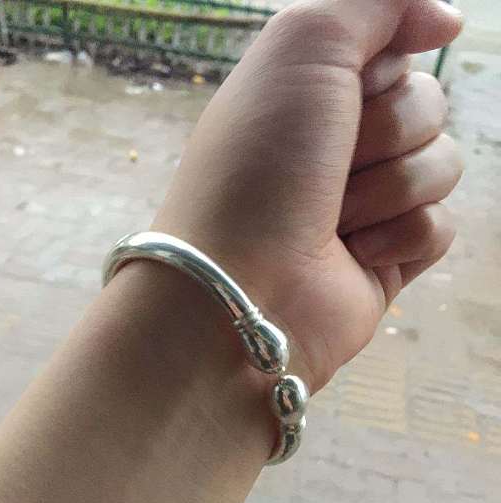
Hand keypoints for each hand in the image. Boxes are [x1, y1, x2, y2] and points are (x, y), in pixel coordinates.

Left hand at [153, 0, 463, 390]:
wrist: (243, 287)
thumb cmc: (258, 166)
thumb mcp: (302, 47)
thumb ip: (371, 3)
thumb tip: (445, 18)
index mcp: (313, 93)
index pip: (395, 50)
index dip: (386, 61)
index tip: (361, 81)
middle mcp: (340, 146)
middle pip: (427, 104)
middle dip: (384, 131)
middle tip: (330, 166)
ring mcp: (366, 206)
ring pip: (441, 165)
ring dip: (388, 188)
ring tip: (333, 221)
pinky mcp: (387, 259)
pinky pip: (439, 226)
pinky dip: (401, 237)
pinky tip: (353, 256)